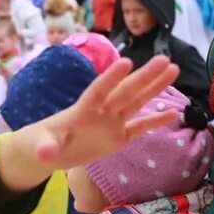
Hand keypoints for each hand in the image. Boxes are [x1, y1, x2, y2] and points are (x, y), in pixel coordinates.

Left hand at [31, 55, 180, 170]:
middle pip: (125, 92)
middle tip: (165, 60)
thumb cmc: (41, 142)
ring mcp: (111, 123)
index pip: (98, 91)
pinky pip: (139, 128)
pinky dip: (155, 121)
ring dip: (154, 88)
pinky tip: (174, 113)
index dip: (111, 78)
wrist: (47, 151)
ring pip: (136, 102)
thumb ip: (46, 148)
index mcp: (82, 111)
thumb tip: (45, 154)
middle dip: (144, 77)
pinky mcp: (118, 138)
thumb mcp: (40, 147)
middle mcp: (101, 112)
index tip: (126, 62)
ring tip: (173, 70)